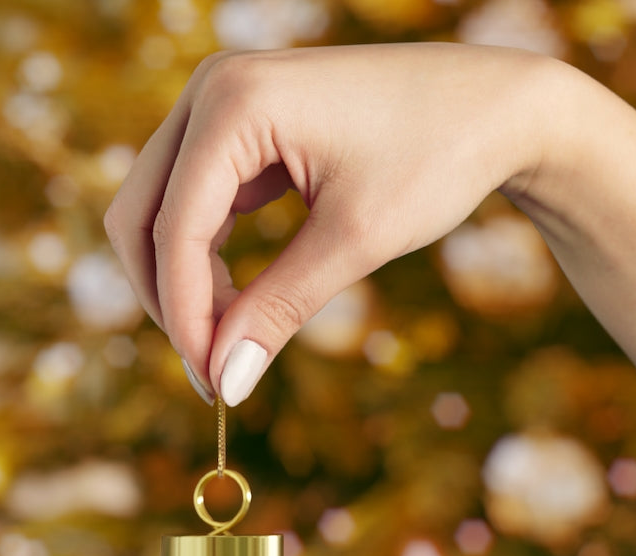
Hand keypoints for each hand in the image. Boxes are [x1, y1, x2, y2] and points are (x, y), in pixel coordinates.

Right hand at [104, 43, 552, 404]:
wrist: (496, 107)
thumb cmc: (437, 156)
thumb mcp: (354, 242)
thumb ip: (278, 310)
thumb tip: (226, 382)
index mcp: (234, 103)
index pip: (174, 230)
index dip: (185, 317)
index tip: (213, 383)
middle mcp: (212, 91)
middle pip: (139, 216)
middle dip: (168, 300)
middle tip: (212, 370)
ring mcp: (220, 105)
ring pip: (158, 213)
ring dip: (183, 283)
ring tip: (232, 342)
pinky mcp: (238, 129)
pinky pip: (193, 204)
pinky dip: (205, 259)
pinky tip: (239, 303)